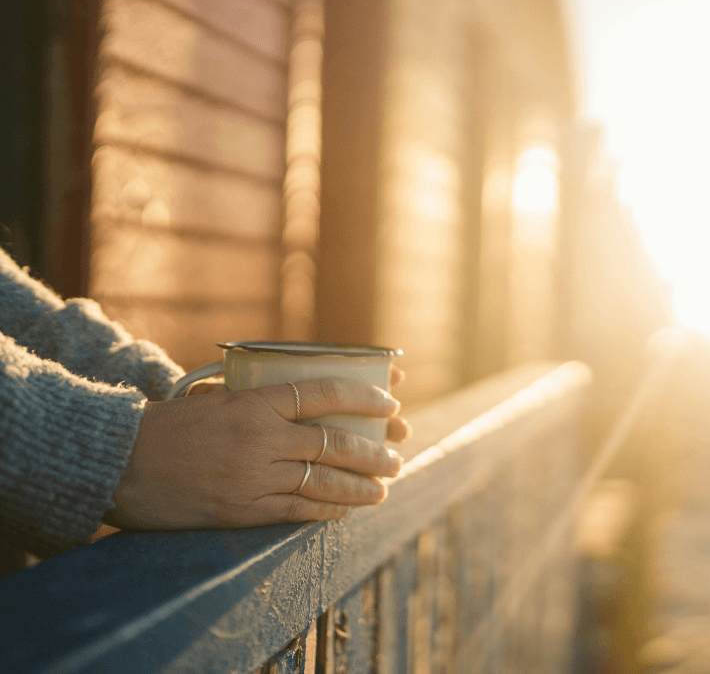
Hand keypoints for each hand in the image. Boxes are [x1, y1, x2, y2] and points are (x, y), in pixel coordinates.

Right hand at [105, 377, 405, 530]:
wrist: (118, 462)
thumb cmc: (168, 425)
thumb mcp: (216, 397)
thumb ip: (259, 398)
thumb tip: (305, 398)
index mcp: (255, 401)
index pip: (323, 392)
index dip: (364, 396)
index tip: (391, 402)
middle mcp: (261, 438)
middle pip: (335, 443)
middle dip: (374, 452)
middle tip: (395, 456)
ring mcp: (254, 477)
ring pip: (324, 481)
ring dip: (360, 486)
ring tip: (383, 488)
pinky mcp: (243, 510)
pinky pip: (297, 512)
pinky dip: (327, 511)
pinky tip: (347, 511)